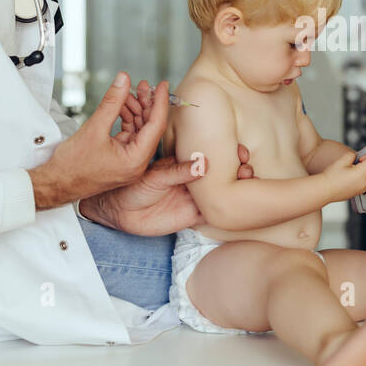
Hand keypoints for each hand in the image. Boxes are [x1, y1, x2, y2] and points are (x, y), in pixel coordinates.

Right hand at [31, 74, 165, 208]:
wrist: (55, 184)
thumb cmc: (72, 165)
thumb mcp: (94, 127)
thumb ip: (112, 102)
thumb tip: (124, 80)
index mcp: (135, 161)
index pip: (156, 126)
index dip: (160, 102)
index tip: (162, 85)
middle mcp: (137, 164)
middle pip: (150, 128)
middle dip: (147, 104)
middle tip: (143, 85)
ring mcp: (129, 162)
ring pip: (140, 130)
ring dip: (135, 110)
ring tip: (127, 93)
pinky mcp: (120, 159)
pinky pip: (129, 135)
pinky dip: (126, 120)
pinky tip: (121, 106)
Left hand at [80, 143, 255, 234]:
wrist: (120, 212)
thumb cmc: (132, 186)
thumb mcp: (156, 175)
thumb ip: (178, 171)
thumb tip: (203, 165)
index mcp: (185, 162)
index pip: (212, 154)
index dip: (229, 151)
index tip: (240, 150)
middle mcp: (194, 178)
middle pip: (224, 172)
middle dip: (240, 167)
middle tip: (245, 166)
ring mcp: (196, 196)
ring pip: (224, 191)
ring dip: (238, 187)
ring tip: (244, 181)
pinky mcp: (194, 215)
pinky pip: (216, 212)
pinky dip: (229, 209)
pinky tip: (238, 206)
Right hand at [320, 149, 365, 200]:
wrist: (324, 190)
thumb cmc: (330, 177)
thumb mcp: (341, 160)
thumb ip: (352, 155)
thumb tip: (357, 156)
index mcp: (360, 174)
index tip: (360, 158)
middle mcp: (363, 183)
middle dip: (364, 164)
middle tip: (351, 165)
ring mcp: (361, 189)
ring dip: (362, 171)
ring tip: (349, 172)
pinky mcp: (358, 192)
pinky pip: (363, 182)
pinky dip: (359, 178)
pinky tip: (348, 178)